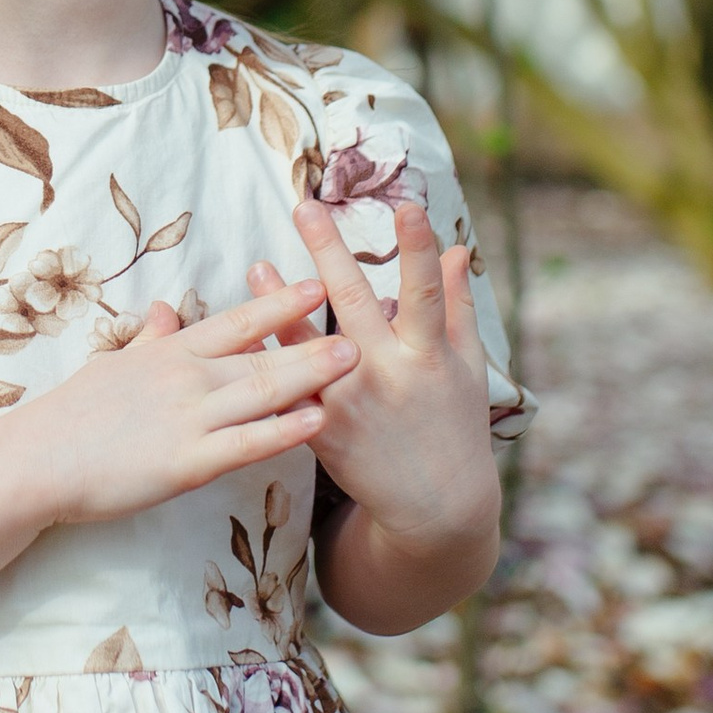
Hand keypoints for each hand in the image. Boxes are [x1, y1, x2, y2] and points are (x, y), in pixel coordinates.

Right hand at [13, 273, 357, 530]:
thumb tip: (162, 311)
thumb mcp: (111, 365)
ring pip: (261, 391)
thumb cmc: (70, 417)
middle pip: (259, 352)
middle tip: (359, 320)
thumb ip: (146, 340)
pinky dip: (282, 431)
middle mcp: (185, 378)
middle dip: (311, 336)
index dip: (277, 302)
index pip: (234, 322)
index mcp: (169, 353)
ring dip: (310, 374)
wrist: (36, 460)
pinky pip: (244, 443)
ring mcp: (187, 418)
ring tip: (353, 359)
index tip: (315, 284)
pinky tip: (315, 421)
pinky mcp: (185, 463)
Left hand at [252, 196, 500, 562]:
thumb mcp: (469, 367)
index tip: (409, 206)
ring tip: (256, 266)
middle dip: (329, 251)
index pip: (425, 292)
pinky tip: (243, 334)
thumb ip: (457, 307)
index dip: (417, 250)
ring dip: (280, 304)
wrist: (435, 506)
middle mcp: (388, 374)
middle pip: (354, 302)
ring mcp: (350, 402)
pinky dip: (265, 360)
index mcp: (429, 355)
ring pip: (307, 346)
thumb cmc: (455, 425)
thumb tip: (456, 250)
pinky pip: (286, 389)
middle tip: (305, 206)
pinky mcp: (321, 430)